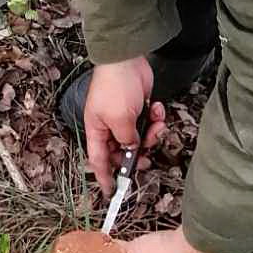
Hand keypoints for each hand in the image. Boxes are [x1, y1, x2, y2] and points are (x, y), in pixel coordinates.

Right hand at [84, 57, 165, 193]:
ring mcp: (125, 118)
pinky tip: (156, 108)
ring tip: (156, 125)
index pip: (98, 161)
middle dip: (136, 157)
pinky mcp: (139, 109)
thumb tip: (132, 149)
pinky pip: (149, 124)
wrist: (127, 60)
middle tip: (147, 160)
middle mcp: (109, 127)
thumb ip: (126, 140)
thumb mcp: (120, 120)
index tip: (111, 193)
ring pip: (140, 139)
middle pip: (122, 153)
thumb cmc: (115, 87)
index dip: (104, 178)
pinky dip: (155, 119)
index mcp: (97, 131)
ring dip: (151, 135)